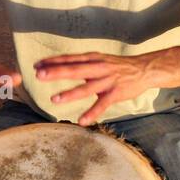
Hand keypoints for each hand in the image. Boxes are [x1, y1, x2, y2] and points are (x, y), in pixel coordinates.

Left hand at [34, 51, 156, 125]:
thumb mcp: (99, 60)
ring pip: (86, 88)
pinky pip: (102, 105)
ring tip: (54, 99)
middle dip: (56, 72)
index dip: (53, 62)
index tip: (36, 65)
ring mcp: (107, 81)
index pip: (69, 59)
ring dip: (69, 94)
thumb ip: (82, 64)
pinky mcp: (116, 93)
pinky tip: (82, 121)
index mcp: (93, 58)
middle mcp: (98, 68)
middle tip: (39, 75)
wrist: (143, 70)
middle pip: (74, 70)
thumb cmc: (118, 66)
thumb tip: (60, 67)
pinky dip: (92, 113)